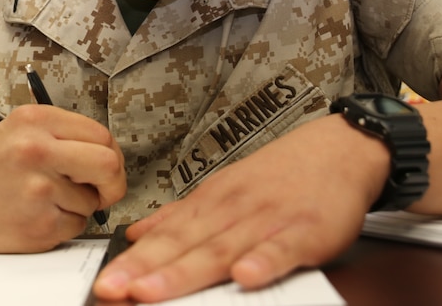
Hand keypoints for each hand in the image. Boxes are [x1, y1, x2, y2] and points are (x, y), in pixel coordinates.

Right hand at [0, 104, 125, 252]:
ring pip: (92, 202)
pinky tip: (37, 215)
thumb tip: (111, 156)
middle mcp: (36, 151)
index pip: (102, 136)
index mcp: (36, 120)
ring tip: (45, 200)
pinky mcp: (37, 225)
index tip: (102, 168)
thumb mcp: (22, 129)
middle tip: (100, 191)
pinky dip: (63, 225)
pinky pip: (76, 227)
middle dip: (112, 183)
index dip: (110, 155)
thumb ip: (65, 136)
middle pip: (109, 165)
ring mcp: (37, 190)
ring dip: (78, 206)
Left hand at [92, 115, 387, 302]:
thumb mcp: (224, 189)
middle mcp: (231, 209)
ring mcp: (267, 219)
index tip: (105, 282)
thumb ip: (181, 215)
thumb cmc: (280, 177)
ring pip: (221, 249)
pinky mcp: (305, 231)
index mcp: (210, 203)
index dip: (132, 261)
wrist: (337, 150)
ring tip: (152, 292)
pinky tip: (244, 277)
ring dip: (185, 272)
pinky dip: (262, 262)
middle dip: (144, 270)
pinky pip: (282, 250)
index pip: (164, 236)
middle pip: (182, 245)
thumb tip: (135, 232)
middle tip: (112, 290)